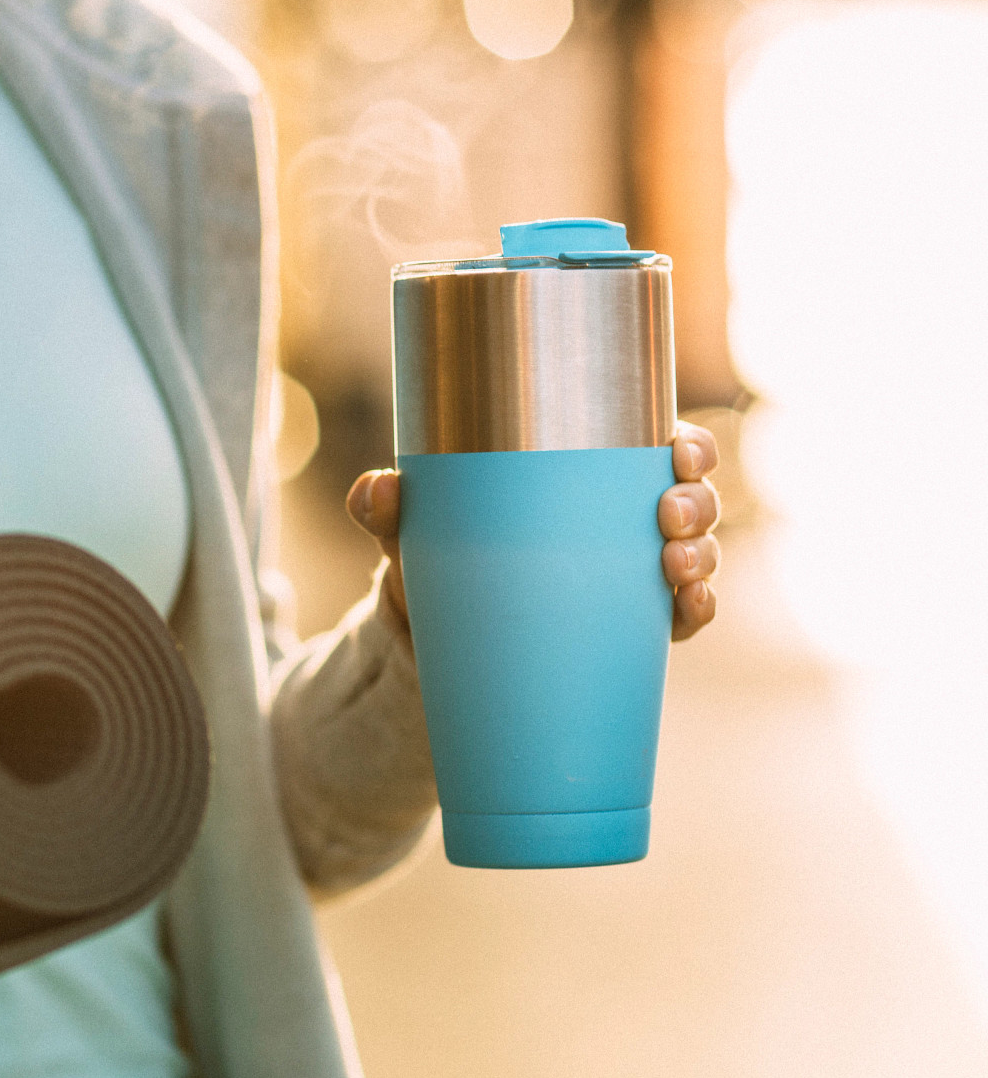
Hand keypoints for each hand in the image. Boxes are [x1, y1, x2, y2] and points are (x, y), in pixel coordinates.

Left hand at [345, 417, 722, 643]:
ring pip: (697, 554)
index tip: (678, 448)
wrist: (436, 633)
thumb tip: (376, 489)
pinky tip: (688, 608)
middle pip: (692, 497)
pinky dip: (698, 610)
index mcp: (592, 474)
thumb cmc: (440, 553)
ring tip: (674, 564)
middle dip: (697, 500)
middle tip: (667, 514)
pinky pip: (682, 616)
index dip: (688, 444)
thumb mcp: (413, 527)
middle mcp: (627, 518)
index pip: (660, 445)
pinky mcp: (633, 623)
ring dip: (702, 556)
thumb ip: (387, 505)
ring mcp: (636, 572)